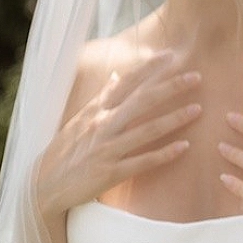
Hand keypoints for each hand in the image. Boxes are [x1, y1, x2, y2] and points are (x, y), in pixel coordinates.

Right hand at [36, 53, 201, 219]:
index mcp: (96, 110)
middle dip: (170, 87)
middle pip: (142, 101)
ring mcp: (106, 149)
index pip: (126, 82)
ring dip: (174, 119)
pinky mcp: (109, 173)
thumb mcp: (80, 119)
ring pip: (146, 130)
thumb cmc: (65, 150)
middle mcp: (102, 125)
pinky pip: (142, 162)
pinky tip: (184, 147)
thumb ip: (103, 97)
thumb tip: (119, 74)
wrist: (44, 186)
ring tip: (198, 109)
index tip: (170, 55)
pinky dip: (164, 154)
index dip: (149, 68)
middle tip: (197, 76)